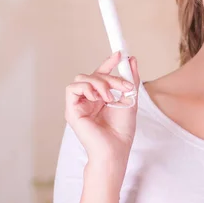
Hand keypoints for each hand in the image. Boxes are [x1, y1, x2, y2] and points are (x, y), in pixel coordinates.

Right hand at [64, 51, 139, 169]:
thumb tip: (132, 59)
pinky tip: (98, 98)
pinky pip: (72, 89)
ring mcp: (79, 105)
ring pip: (82, 79)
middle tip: (124, 86)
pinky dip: (86, 88)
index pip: (100, 75)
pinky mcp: (71, 110)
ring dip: (99, 83)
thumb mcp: (130, 99)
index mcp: (100, 98)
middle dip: (109, 76)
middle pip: (92, 75)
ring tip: (110, 96)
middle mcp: (88, 100)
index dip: (108, 63)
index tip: (120, 54)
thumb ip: (130, 80)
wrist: (116, 148)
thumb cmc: (122, 130)